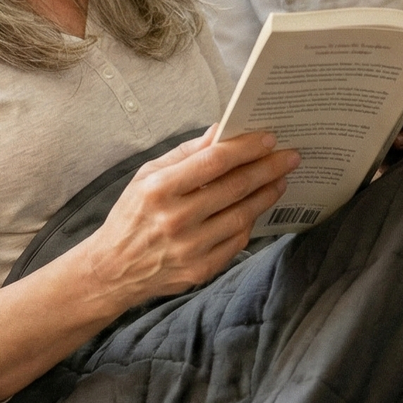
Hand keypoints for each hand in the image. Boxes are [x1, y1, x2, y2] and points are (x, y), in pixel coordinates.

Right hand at [79, 127, 299, 308]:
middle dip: (267, 169)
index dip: (245, 149)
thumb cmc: (132, 215)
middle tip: (289, 157)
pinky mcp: (200, 270)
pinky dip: (250, 221)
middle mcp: (174, 219)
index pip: (213, 162)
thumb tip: (220, 132)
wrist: (113, 269)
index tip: (268, 139)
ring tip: (279, 180)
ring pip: (242, 216)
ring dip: (266, 195)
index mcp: (158, 189)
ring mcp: (189, 248)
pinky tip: (257, 207)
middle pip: (234, 188)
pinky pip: (237, 241)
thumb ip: (185, 154)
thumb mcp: (146, 176)